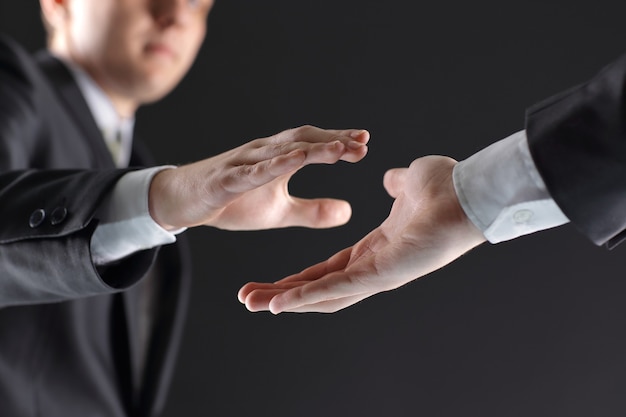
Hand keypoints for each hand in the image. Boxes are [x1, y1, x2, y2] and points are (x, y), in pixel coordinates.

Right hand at [148, 125, 368, 229]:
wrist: (183, 202)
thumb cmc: (232, 202)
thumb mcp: (279, 212)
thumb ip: (312, 211)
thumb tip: (348, 212)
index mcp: (277, 158)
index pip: (312, 143)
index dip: (338, 142)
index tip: (365, 145)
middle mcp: (263, 153)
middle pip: (302, 139)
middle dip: (332, 140)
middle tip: (361, 142)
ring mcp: (243, 163)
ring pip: (281, 151)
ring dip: (312, 148)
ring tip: (339, 149)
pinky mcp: (226, 180)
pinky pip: (252, 171)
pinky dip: (274, 165)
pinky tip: (294, 161)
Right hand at [238, 155, 486, 312]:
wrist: (470, 191)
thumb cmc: (447, 187)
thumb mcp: (409, 181)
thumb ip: (395, 183)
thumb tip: (389, 178)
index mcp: (378, 248)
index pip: (330, 269)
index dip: (298, 278)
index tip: (269, 282)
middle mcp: (375, 268)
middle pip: (319, 288)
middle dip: (281, 294)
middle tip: (247, 298)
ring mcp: (379, 275)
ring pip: (323, 295)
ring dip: (286, 300)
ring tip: (252, 303)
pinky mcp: (382, 275)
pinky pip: (337, 289)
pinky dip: (306, 297)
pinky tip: (278, 302)